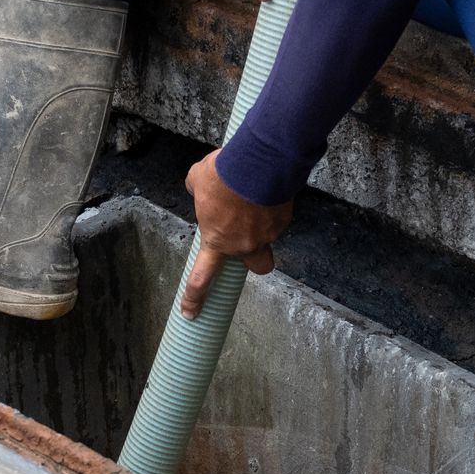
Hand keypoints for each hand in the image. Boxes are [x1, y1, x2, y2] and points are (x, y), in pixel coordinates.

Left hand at [181, 149, 292, 318]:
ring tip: (254, 195)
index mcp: (217, 241)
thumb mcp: (197, 178)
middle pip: (258, 268)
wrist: (259, 161)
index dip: (195, 297)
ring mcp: (267, 235)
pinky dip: (270, 205)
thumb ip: (195, 189)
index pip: (202, 278)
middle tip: (248, 239)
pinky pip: (277, 217)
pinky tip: (265, 188)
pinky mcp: (284, 220)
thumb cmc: (225, 173)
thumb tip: (197, 186)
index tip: (191, 312)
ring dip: (262, 222)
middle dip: (255, 258)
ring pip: (268, 237)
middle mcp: (244, 245)